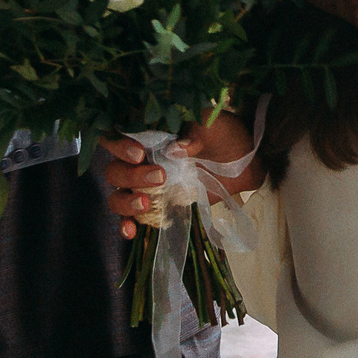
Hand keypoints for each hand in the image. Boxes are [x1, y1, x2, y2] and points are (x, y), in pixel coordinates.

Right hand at [94, 113, 261, 241]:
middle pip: (114, 169)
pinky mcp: (155, 204)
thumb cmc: (223, 136)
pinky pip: (130, 216)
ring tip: (146, 204)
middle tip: (160, 177)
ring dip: (125, 202)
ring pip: (118, 193)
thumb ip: (196, 132)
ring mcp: (145, 184)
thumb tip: (177, 148)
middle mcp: (140, 158)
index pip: (116, 135)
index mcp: (148, 133)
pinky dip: (126, 224)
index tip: (139, 154)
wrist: (243, 162)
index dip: (118, 145)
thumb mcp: (213, 126)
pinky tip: (131, 231)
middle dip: (131, 176)